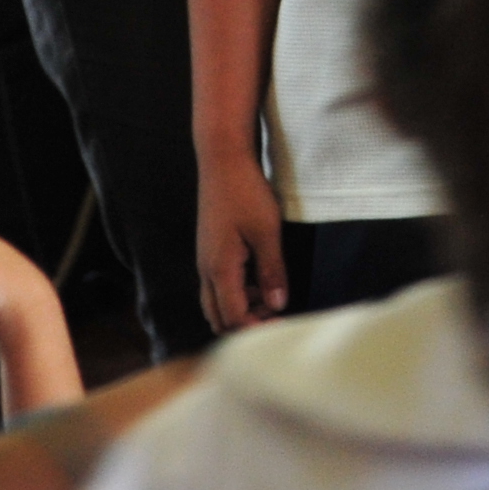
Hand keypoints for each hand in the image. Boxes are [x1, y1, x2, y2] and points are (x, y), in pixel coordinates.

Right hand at [198, 153, 289, 334]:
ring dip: (241, 308)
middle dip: (245, 324)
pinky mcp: (210, 251)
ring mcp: (205, 261)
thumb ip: (272, 270)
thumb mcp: (267, 231)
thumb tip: (278, 305)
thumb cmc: (246, 192)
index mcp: (219, 269)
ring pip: (216, 303)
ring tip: (271, 294)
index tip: (283, 323)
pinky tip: (261, 278)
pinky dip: (237, 292)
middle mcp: (206, 270)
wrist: (222, 160)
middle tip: (276, 314)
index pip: (233, 318)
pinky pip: (218, 286)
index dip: (256, 329)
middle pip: (218, 318)